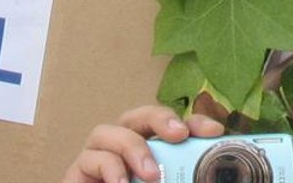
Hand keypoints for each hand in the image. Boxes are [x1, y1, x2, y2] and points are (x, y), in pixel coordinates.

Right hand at [68, 105, 228, 182]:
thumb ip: (183, 180)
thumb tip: (212, 178)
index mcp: (148, 151)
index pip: (172, 127)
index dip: (194, 123)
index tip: (215, 131)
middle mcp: (122, 147)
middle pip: (138, 116)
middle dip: (159, 118)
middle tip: (179, 135)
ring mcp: (98, 156)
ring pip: (109, 131)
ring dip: (133, 147)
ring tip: (151, 174)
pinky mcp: (78, 171)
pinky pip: (90, 158)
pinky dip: (109, 167)